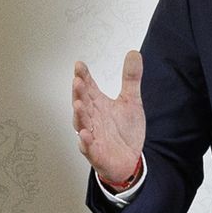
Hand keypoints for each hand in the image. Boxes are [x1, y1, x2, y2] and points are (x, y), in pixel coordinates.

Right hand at [72, 50, 146, 189]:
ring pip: (81, 124)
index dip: (83, 76)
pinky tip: (85, 135)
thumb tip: (133, 53)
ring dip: (79, 115)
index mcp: (98, 104)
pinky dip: (85, 142)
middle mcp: (92, 118)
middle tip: (78, 81)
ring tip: (78, 104)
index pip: (88, 87)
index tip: (80, 65)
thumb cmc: (125, 131)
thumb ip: (131, 78)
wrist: (130, 159)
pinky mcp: (95, 153)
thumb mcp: (131, 101)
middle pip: (82, 102)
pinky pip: (88, 147)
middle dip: (79, 92)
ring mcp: (92, 135)